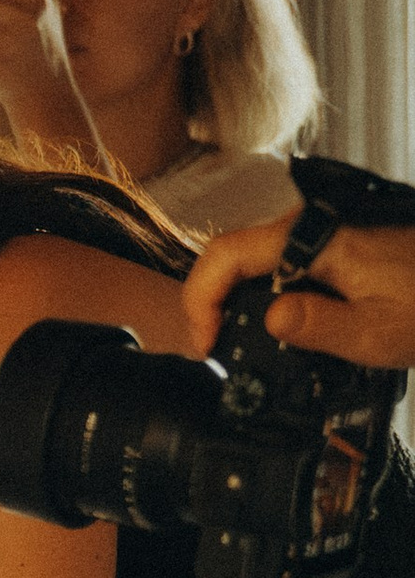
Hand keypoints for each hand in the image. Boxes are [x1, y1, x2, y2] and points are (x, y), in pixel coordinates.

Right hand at [183, 213, 414, 368]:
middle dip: (214, 303)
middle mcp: (314, 228)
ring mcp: (323, 235)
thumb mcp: (377, 332)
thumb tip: (269, 320)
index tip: (206, 339)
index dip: (201, 298)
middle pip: (234, 256)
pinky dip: (268, 296)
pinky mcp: (335, 246)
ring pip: (257, 262)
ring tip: (242, 344)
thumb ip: (316, 326)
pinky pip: (284, 266)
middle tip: (216, 349)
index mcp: (316, 241)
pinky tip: (280, 327)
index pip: (226, 254)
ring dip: (240, 301)